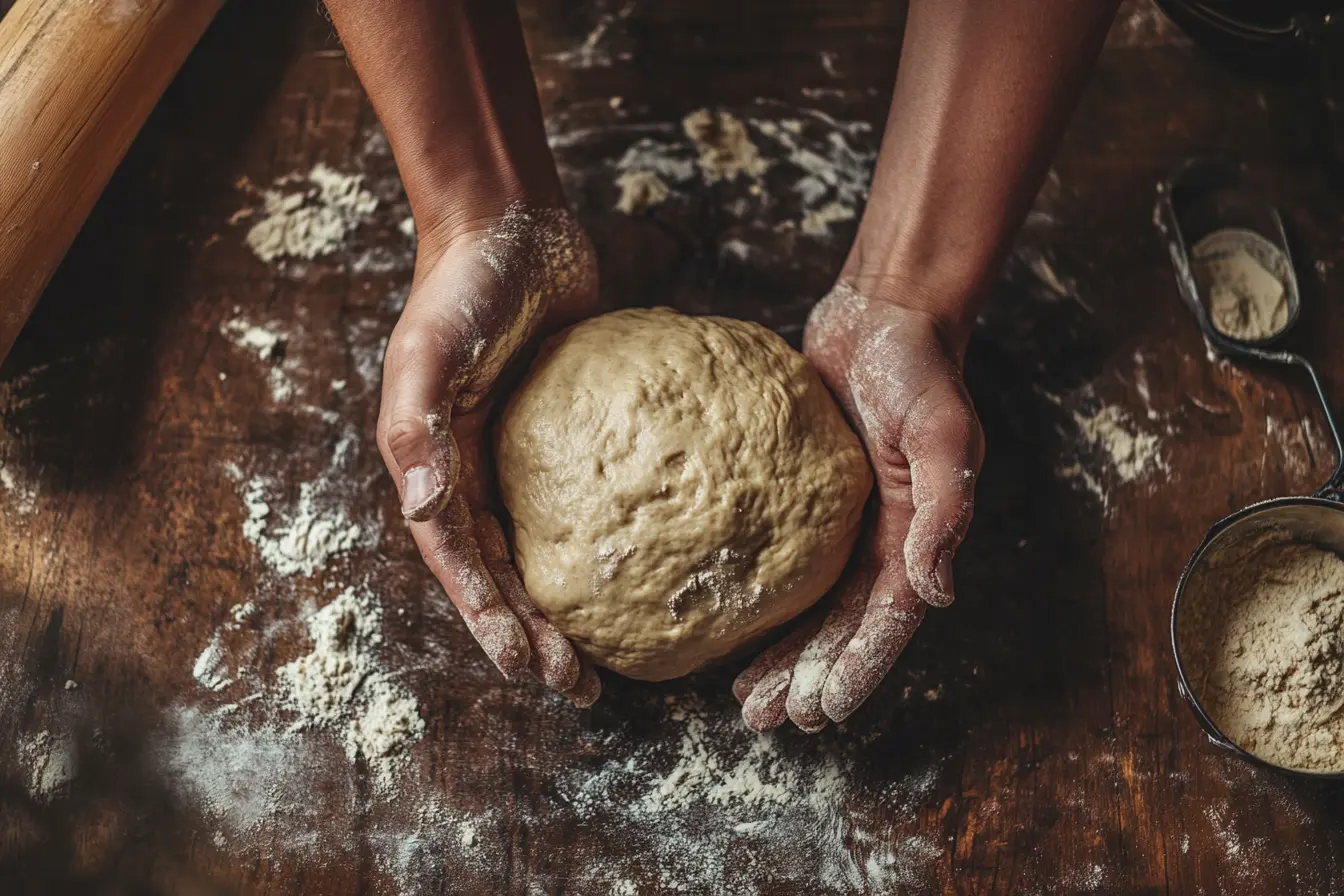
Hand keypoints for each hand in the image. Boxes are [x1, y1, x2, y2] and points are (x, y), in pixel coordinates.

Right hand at [377, 205, 601, 706]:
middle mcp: (476, 473)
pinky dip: (607, 543)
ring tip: (607, 658)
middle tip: (582, 688)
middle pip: (505, 574)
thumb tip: (424, 508)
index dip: (492, 622)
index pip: (462, 564)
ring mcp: (524, 457)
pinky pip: (589, 501)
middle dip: (534, 637)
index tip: (529, 672)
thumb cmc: (461, 286)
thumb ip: (417, 427)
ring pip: (544, 551)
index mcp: (436, 467)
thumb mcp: (427, 352)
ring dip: (568, 608)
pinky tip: (647, 568)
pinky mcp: (573, 435)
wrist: (509, 226)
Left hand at [733, 282, 983, 731]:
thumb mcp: (944, 432)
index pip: (888, 619)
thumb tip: (939, 593)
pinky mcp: (803, 502)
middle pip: (844, 627)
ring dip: (785, 657)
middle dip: (811, 678)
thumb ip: (946, 508)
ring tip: (746, 701)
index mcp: (916, 535)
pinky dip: (761, 600)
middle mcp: (881, 540)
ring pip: (812, 608)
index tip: (823, 711)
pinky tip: (728, 627)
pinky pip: (781, 562)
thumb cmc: (919, 368)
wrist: (883, 316)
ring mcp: (841, 525)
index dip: (858, 667)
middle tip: (769, 721)